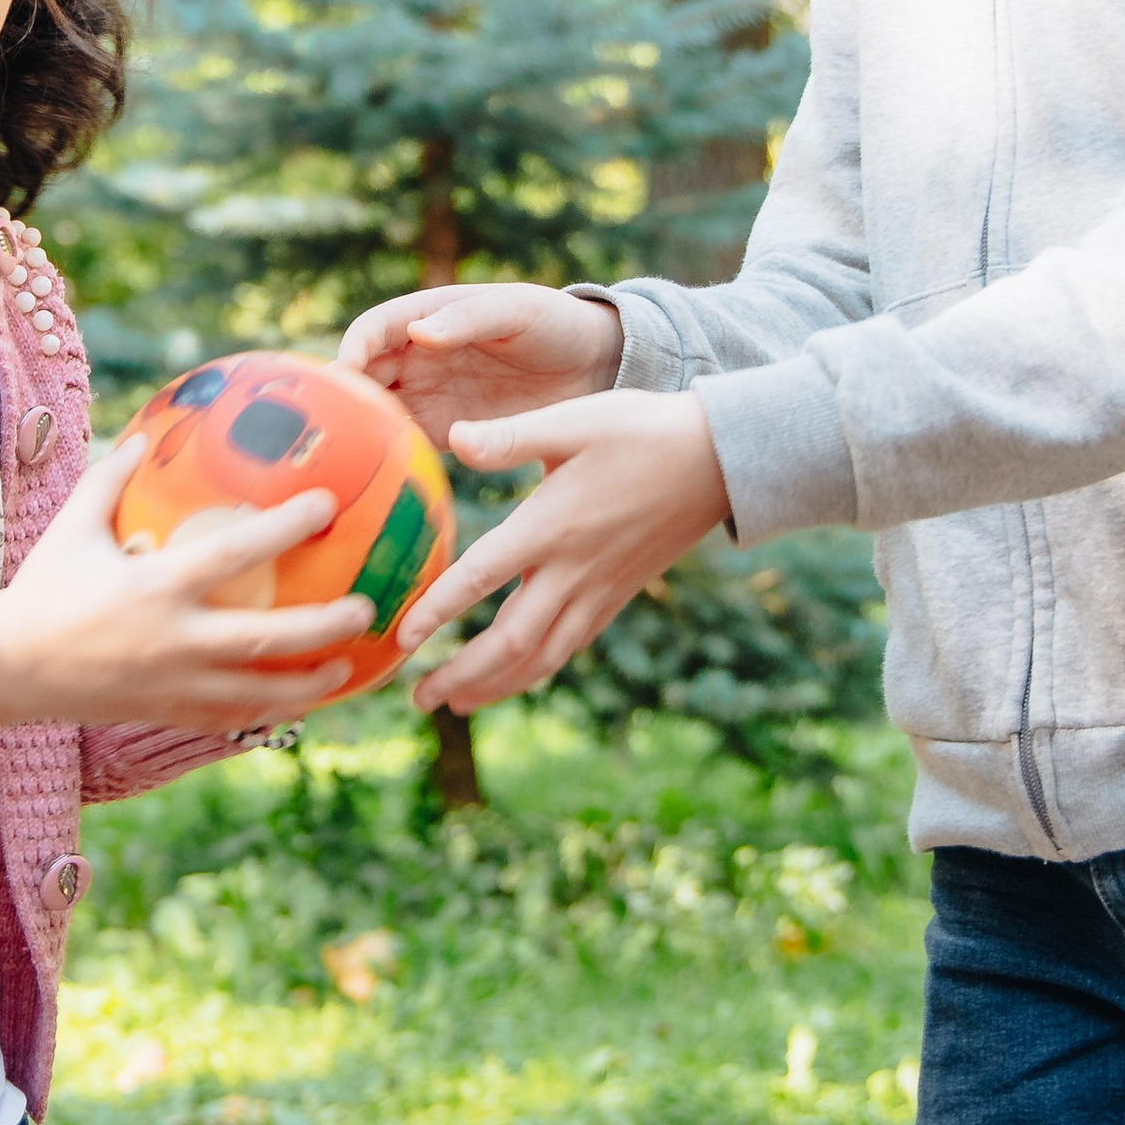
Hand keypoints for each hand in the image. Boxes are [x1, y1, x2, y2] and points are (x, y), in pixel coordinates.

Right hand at [0, 437, 373, 733]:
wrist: (7, 668)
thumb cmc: (42, 590)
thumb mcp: (72, 527)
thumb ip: (109, 480)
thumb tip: (144, 437)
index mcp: (156, 586)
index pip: (235, 553)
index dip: (284, 528)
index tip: (327, 504)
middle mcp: (174, 639)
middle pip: (268, 638)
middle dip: (324, 625)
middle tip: (366, 608)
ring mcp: (174, 683)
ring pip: (260, 693)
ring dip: (311, 683)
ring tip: (349, 669)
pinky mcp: (167, 712)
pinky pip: (230, 718)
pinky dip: (268, 712)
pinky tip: (297, 703)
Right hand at [339, 284, 622, 440]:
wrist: (594, 367)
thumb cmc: (554, 322)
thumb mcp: (516, 309)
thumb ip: (469, 318)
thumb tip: (418, 333)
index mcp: (427, 316)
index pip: (372, 330)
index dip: (352, 349)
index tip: (344, 375)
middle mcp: (418, 357)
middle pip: (364, 376)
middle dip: (344, 398)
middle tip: (337, 429)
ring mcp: (429, 396)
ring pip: (378, 414)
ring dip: (362, 433)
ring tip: (353, 460)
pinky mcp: (447, 432)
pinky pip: (408, 447)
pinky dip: (393, 460)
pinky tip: (388, 479)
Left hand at [398, 391, 729, 714]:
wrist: (721, 460)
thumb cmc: (643, 430)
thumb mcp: (575, 420)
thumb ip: (511, 436)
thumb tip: (451, 438)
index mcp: (552, 526)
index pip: (483, 577)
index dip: (440, 611)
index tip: (403, 640)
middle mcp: (574, 570)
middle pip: (511, 641)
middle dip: (462, 674)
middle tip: (417, 699)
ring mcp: (599, 589)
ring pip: (542, 656)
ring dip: (495, 685)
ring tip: (454, 703)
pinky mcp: (618, 595)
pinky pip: (569, 646)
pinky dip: (535, 670)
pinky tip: (515, 675)